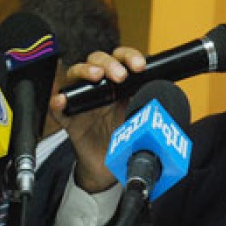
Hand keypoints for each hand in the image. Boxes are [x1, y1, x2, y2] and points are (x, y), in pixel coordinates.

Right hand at [49, 47, 145, 192]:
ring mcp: (82, 101)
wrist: (110, 169)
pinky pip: (58, 107)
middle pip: (98, 60)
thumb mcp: (141, 119)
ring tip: (96, 76)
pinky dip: (58, 101)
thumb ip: (150, 107)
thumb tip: (168, 99)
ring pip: (75, 74)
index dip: (129, 57)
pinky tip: (62, 100)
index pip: (121, 59)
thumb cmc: (124, 140)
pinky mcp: (69, 119)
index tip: (140, 65)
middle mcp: (98, 88)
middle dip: (109, 63)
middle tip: (120, 75)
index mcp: (118, 84)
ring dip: (84, 70)